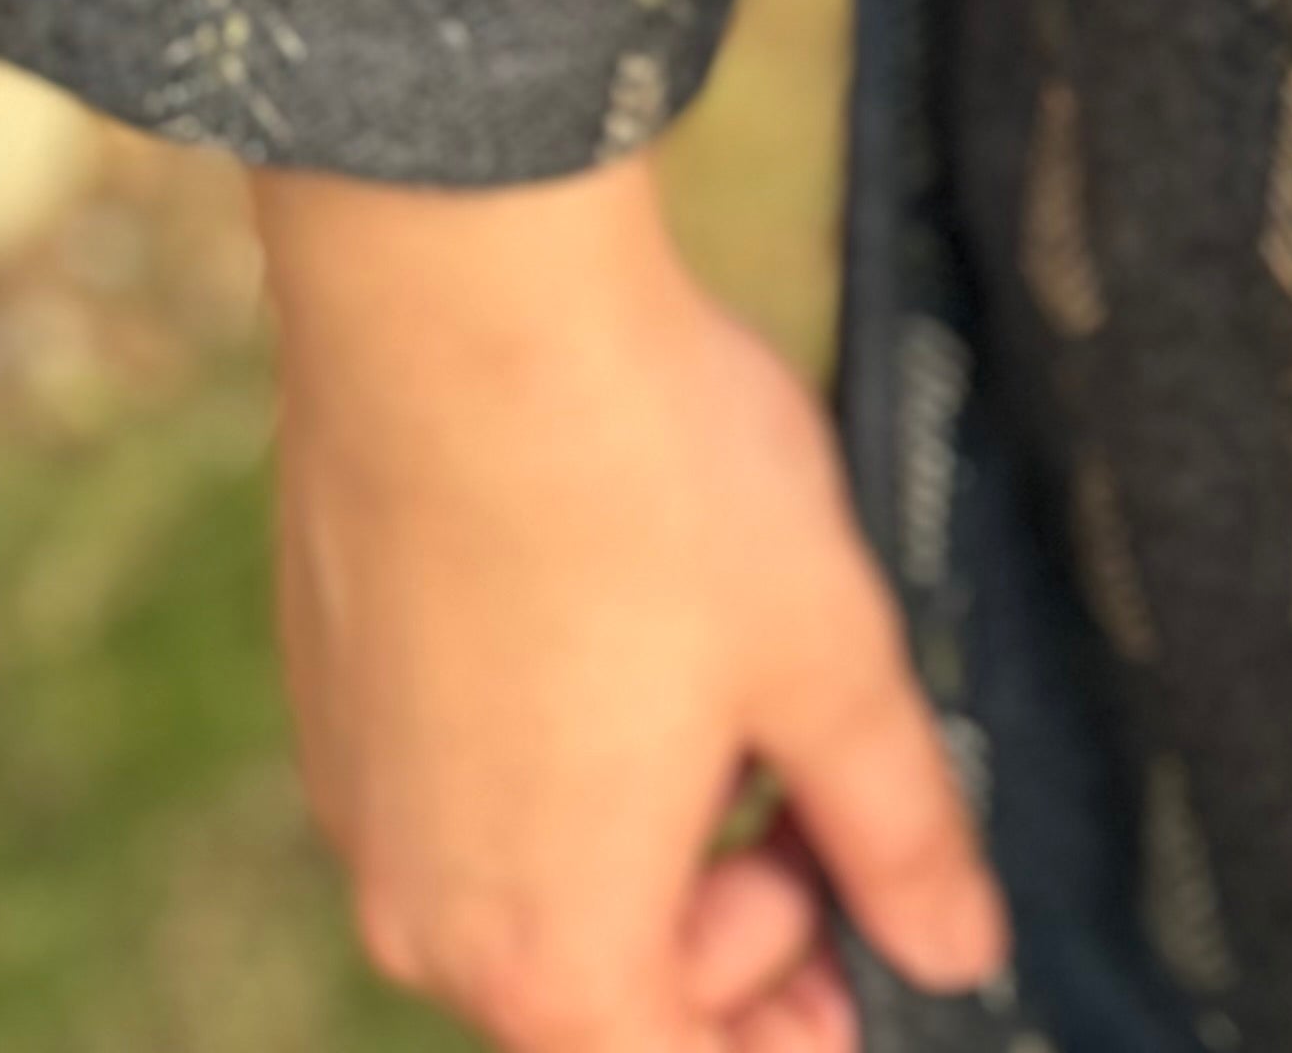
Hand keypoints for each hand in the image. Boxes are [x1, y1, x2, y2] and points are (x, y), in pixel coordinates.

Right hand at [256, 153, 1009, 1052]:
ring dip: (645, 835)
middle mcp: (423, 914)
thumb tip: (958, 946)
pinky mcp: (333, 700)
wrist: (465, 310)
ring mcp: (361, 805)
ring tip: (733, 684)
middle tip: (819, 791)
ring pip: (529, 885)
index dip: (788, 1028)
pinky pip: (460, 791)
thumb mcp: (830, 658)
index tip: (867, 933)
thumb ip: (898, 826)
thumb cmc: (655, 487)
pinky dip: (555, 757)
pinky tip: (627, 626)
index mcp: (550, 950)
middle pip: (598, 995)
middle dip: (732, 928)